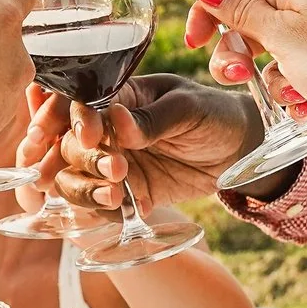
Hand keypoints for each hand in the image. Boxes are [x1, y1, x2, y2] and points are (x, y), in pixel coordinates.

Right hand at [38, 77, 259, 211]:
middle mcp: (105, 130)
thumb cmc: (215, 115)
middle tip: (114, 170)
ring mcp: (111, 163)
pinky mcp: (124, 192)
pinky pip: (98, 205)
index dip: (70, 120)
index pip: (77, 104)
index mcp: (117, 97)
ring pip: (71, 178)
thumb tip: (119, 121)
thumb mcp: (189, 109)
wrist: (239, 153)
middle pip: (67, 145)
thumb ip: (153, 118)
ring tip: (114, 196)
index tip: (90, 137)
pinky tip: (128, 207)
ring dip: (84, 189)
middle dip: (81, 160)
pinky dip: (104, 210)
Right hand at [186, 0, 306, 124]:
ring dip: (272, 84)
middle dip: (237, 59)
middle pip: (244, 27)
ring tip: (295, 95)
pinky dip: (296, 95)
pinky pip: (293, 78)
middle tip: (240, 77)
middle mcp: (301, 5)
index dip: (207, 14)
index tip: (195, 43)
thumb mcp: (281, 35)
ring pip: (268, 60)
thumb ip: (238, 10)